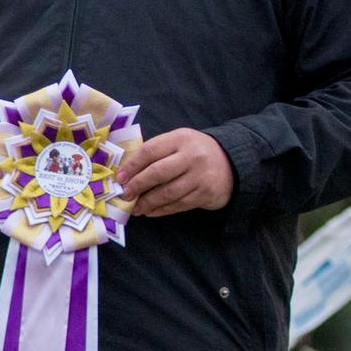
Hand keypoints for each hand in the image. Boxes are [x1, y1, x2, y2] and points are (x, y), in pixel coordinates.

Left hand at [120, 128, 235, 216]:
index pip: (150, 151)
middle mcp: (192, 156)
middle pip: (157, 173)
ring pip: (167, 192)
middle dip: (137, 186)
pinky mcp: (205, 194)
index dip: (131, 166)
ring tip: (135, 207)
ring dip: (147, 202)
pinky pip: (178, 204)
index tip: (119, 178)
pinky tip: (150, 211)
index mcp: (180, 139)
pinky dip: (161, 210)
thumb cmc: (194, 152)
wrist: (231, 162)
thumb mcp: (177, 143)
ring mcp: (200, 176)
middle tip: (124, 195)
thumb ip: (155, 152)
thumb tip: (125, 172)